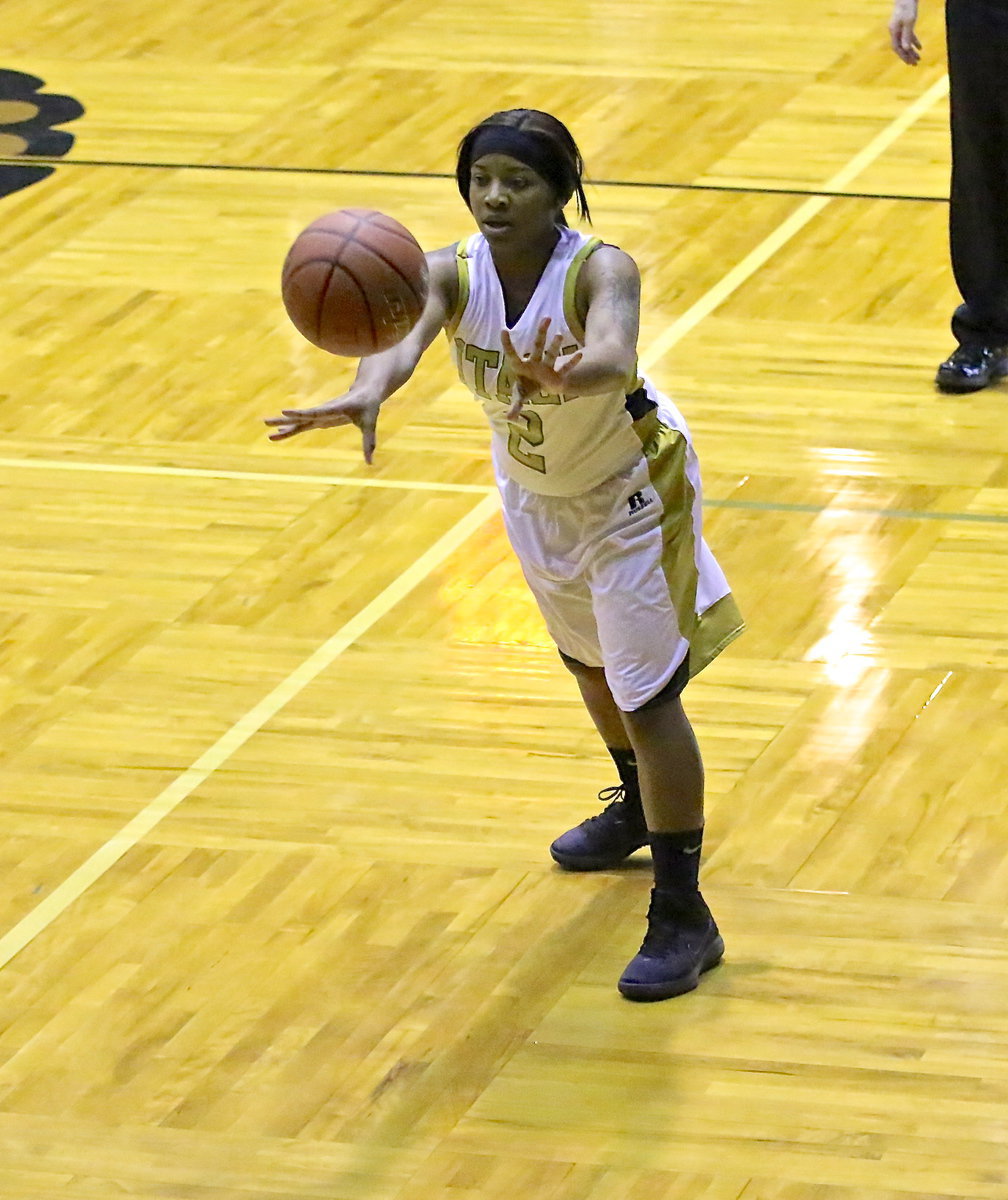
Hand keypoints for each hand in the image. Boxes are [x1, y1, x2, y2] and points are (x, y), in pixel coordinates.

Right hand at [264, 392, 381, 461]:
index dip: (300, 413)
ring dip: (284, 426)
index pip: (314, 411)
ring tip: (268, 431)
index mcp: (333, 409)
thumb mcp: (370, 424)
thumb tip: (370, 463)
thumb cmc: (368, 407)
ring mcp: (320, 415)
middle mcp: (323, 411)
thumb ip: (368, 443)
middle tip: (265, 422)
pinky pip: (303, 425)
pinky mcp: (320, 419)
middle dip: (284, 420)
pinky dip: (291, 429)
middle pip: (300, 417)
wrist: (365, 392)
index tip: (284, 411)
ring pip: (299, 421)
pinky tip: (279, 433)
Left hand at [500, 317, 582, 418]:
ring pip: (551, 354)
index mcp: (520, 366)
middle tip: (546, 319)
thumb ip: (515, 406)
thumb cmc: (525, 388)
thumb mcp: (519, 397)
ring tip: (559, 335)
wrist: (537, 387)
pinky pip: (565, 368)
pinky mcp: (557, 374)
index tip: (503, 330)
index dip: (508, 344)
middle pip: (537, 346)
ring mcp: (546, 366)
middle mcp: (534, 362)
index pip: (513, 354)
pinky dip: (572, 363)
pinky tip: (580, 354)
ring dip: (555, 345)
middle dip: (541, 333)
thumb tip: (509, 418)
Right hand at [889, 0, 920, 62]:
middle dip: (907, 56)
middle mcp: (895, 32)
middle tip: (915, 64)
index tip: (910, 63)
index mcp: (894, 32)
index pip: (897, 48)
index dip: (904, 56)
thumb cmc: (908, 7)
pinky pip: (908, 36)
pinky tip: (919, 47)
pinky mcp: (904, 24)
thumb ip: (907, 36)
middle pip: (900, 47)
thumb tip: (905, 49)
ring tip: (918, 58)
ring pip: (904, 43)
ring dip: (911, 51)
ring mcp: (899, 28)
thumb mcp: (909, 21)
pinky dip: (913, 42)